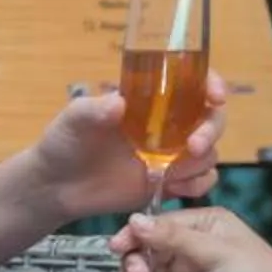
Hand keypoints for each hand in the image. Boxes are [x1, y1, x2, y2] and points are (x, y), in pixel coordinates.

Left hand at [31, 80, 226, 222]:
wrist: (56, 187)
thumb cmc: (64, 142)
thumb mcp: (74, 119)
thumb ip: (94, 110)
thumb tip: (119, 104)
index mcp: (150, 99)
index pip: (193, 83)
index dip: (212, 84)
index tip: (215, 95)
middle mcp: (167, 124)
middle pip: (211, 119)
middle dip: (211, 130)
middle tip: (194, 145)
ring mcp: (170, 154)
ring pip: (210, 153)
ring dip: (203, 161)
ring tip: (174, 173)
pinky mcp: (168, 182)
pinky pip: (199, 182)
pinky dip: (197, 185)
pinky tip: (176, 188)